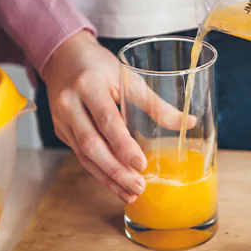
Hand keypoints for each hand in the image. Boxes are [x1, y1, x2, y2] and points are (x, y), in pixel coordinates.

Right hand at [41, 30, 193, 202]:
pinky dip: (100, 172)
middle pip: (91, 144)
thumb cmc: (101, 66)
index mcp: (89, 85)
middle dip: (115, 170)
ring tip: (131, 193)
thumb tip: (188, 122)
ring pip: (84, 155)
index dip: (123, 144)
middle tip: (138, 186)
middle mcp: (70, 104)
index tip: (141, 163)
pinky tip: (116, 185)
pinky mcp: (62, 131)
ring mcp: (62, 120)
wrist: (64, 57)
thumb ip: (155, 102)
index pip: (106, 120)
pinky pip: (81, 156)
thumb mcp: (128, 76)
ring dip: (108, 178)